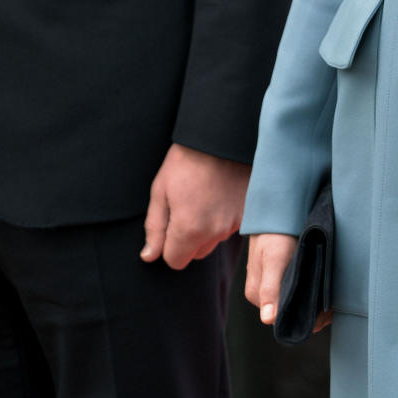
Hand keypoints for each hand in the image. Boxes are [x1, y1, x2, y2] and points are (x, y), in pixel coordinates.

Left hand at [141, 144, 249, 269]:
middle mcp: (215, 232)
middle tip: (187, 206)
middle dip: (188, 238)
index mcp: (189, 229)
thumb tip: (149, 256)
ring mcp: (234, 224)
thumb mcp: (160, 190)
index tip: (170, 222)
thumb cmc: (186, 160)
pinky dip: (223, 218)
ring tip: (204, 196)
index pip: (175, 261)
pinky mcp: (247, 214)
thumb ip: (154, 227)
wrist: (221, 136)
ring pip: (214, 241)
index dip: (169, 245)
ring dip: (207, 229)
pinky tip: (219, 194)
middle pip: (196, 254)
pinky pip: (230, 228)